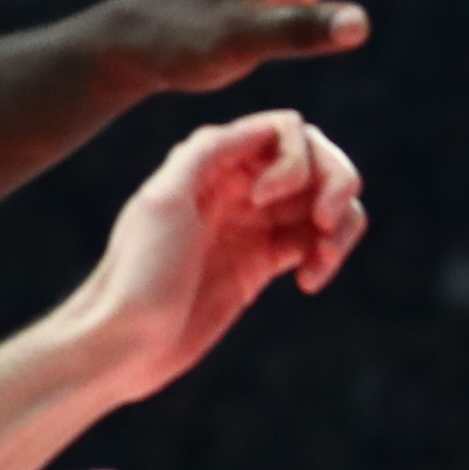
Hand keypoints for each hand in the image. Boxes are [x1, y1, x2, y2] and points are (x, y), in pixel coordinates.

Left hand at [76, 114, 367, 398]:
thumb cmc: (137, 273)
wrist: (124, 344)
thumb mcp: (163, 200)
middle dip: (336, 184)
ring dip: (344, 224)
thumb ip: (207, 151)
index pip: (286, 132)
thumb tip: (266, 125)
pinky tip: (310, 282)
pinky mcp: (261, 265)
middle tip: (328, 224)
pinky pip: (315, 243)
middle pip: (318, 161)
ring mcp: (252, 226)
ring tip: (326, 258)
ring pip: (325, 202)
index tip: (264, 201)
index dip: (294, 159)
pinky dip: (329, 255)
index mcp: (213, 164)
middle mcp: (237, 188)